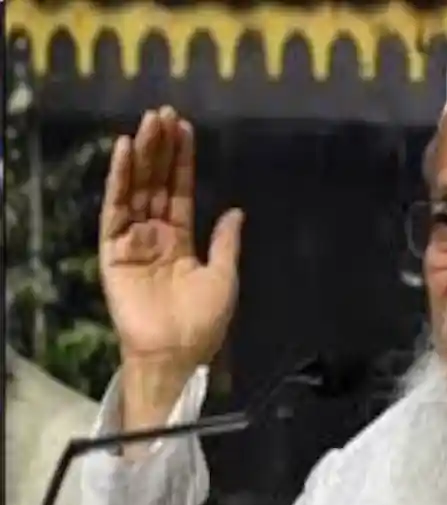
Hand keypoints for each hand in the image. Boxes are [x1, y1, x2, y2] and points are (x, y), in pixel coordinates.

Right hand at [100, 106, 242, 379]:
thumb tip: (237, 210)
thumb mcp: (225, 276)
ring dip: (142, 155)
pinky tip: (124, 152)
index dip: (182, 162)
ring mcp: (133, 241)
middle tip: (165, 114)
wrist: (177, 351)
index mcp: (182, 241)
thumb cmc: (203, 321)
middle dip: (161, 149)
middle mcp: (156, 235)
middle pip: (157, 184)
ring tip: (149, 122)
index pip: (180, 192)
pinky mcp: (113, 251)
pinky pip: (115, 210)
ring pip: (137, 189)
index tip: (185, 130)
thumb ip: (226, 242)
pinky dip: (119, 180)